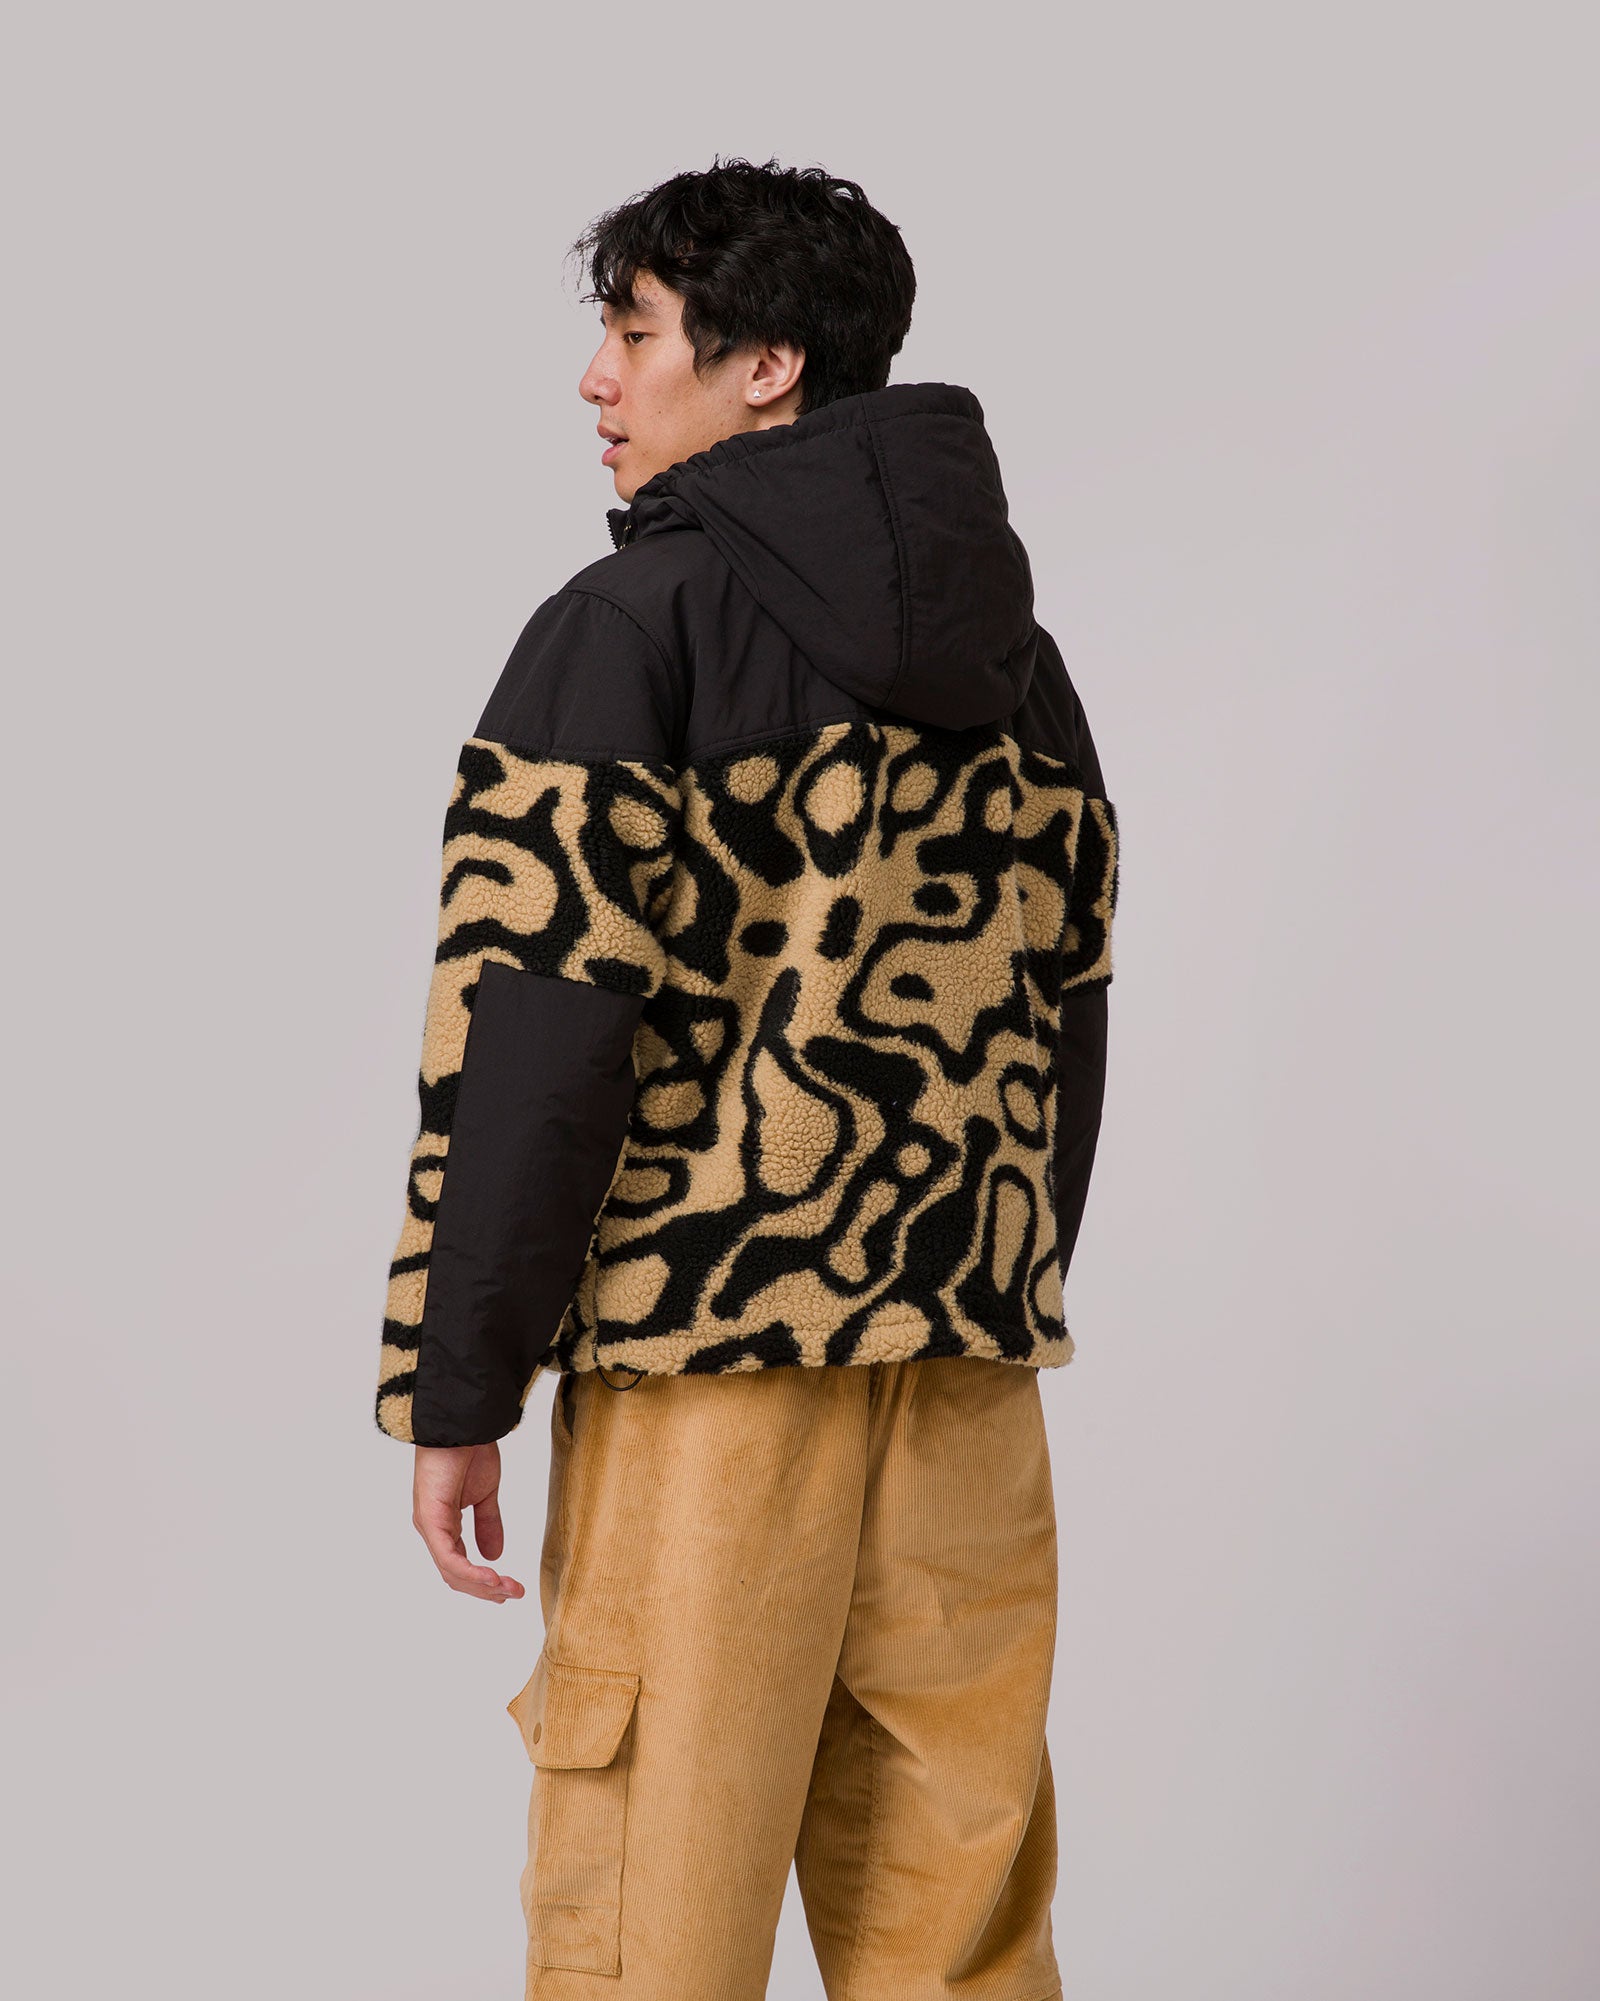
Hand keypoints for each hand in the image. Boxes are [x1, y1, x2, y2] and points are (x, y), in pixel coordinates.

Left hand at [412, 1443, 525, 1601]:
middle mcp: (432, 1530)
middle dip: (486, 1590)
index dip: (483, 1581)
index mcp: (443, 1525)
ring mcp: (429, 1526)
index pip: (459, 1565)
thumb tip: (495, 1555)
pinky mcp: (430, 1521)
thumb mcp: (485, 1494)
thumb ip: (488, 1524)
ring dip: (482, 1585)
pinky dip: (471, 1572)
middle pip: (455, 1575)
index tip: (510, 1588)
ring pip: (452, 1572)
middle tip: (515, 1594)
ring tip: (508, 1589)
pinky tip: (492, 1578)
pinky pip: (449, 1558)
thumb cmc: (470, 1451)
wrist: (463, 1425)